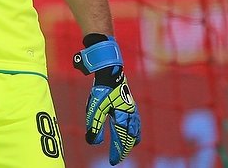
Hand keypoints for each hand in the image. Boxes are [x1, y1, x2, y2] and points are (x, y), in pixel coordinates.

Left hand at [73, 35, 141, 164]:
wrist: (110, 69)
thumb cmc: (102, 89)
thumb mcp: (95, 109)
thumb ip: (95, 126)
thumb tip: (92, 142)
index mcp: (123, 118)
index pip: (121, 140)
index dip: (118, 152)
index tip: (113, 162)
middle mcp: (130, 115)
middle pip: (130, 136)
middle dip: (125, 147)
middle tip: (120, 156)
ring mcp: (131, 107)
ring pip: (135, 127)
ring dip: (132, 138)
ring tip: (131, 144)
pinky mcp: (129, 101)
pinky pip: (135, 119)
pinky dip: (135, 127)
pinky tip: (132, 126)